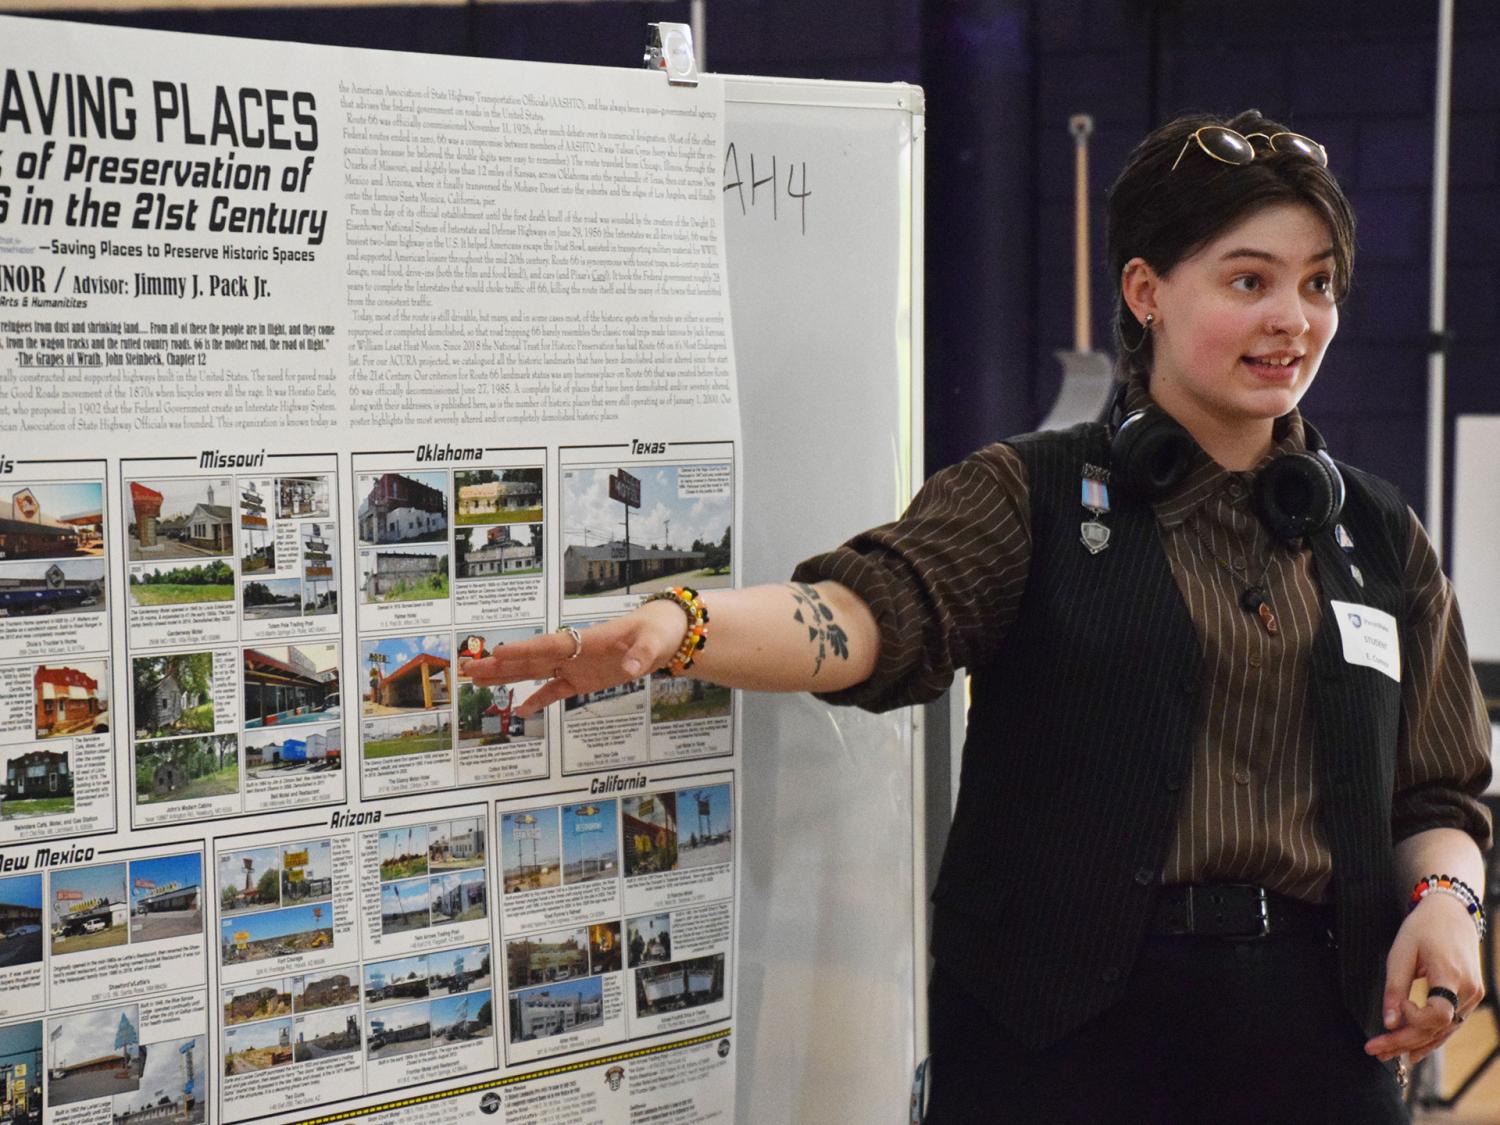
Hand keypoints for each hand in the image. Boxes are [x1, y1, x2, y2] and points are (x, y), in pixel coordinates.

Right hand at [459, 602, 685, 714]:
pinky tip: (519, 710)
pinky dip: (538, 700)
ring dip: (506, 677)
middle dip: (498, 664)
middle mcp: (573, 652)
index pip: (548, 645)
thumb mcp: (653, 642)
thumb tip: (631, 667)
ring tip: (476, 681)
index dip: (523, 650)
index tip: (496, 652)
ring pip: (533, 672)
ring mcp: (576, 666)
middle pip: (529, 659)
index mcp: (585, 640)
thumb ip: (641, 654)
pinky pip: (555, 690)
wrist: (665, 635)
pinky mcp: (583, 680)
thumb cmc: (656, 631)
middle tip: (467, 667)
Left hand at [1364, 893, 1483, 1064]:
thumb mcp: (1402, 952)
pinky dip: (1431, 1036)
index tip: (1396, 1013)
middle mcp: (1468, 990)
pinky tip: (1412, 1048)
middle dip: (1405, 1042)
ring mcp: (1473, 996)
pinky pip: (1451, 1024)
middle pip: (1438, 1028)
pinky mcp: (1470, 998)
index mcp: (1451, 974)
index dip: (1416, 1020)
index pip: (1439, 1014)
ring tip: (1388, 1054)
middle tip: (1375, 1050)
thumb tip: (1389, 1022)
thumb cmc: (1423, 928)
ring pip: (1445, 1031)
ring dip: (1416, 1044)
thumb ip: (1395, 988)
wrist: (1452, 913)